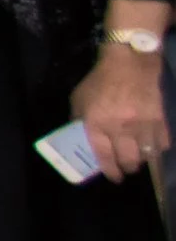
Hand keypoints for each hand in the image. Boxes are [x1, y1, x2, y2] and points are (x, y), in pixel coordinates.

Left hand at [72, 46, 168, 182]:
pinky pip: (162, 143)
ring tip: (138, 159)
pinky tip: (153, 147)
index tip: (114, 177)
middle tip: (126, 169)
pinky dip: (158, 148)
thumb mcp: (79, 99)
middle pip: (128, 160)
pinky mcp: (160, 119)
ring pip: (146, 155)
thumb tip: (80, 139)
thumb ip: (78, 120)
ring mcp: (142, 124)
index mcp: (96, 123)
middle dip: (127, 168)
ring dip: (142, 160)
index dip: (110, 171)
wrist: (130, 62)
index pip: (104, 156)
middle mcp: (120, 127)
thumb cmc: (100, 80)